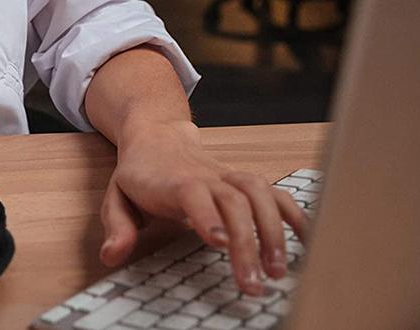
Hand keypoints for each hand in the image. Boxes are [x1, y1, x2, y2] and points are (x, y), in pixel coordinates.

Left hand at [99, 119, 310, 295]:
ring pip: (260, 193)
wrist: (158, 134)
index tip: (220, 243)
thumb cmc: (140, 173)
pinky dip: (295, 214)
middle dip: (248, 242)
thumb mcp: (117, 196)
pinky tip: (308, 243)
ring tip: (279, 271)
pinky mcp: (245, 181)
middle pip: (234, 201)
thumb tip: (112, 255)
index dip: (208, 215)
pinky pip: (275, 193)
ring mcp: (229, 177)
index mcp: (175, 181)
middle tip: (253, 284)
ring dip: (274, 231)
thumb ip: (117, 226)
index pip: (194, 193)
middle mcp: (207, 176)